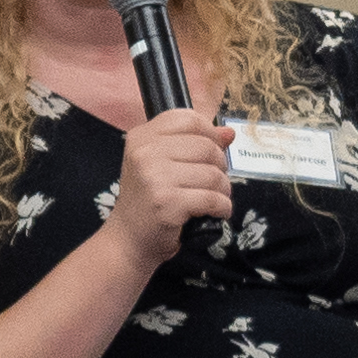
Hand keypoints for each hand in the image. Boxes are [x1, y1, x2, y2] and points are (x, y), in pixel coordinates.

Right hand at [105, 107, 232, 267]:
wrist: (129, 239)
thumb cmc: (149, 200)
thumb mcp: (163, 165)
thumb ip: (194, 144)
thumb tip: (228, 132)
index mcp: (142, 137)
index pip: (189, 119)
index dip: (210, 133)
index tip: (212, 151)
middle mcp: (145, 153)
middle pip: (207, 147)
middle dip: (220, 166)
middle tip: (213, 181)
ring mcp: (154, 177)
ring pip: (213, 174)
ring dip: (223, 190)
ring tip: (214, 198)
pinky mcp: (167, 202)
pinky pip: (213, 198)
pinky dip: (222, 207)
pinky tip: (215, 212)